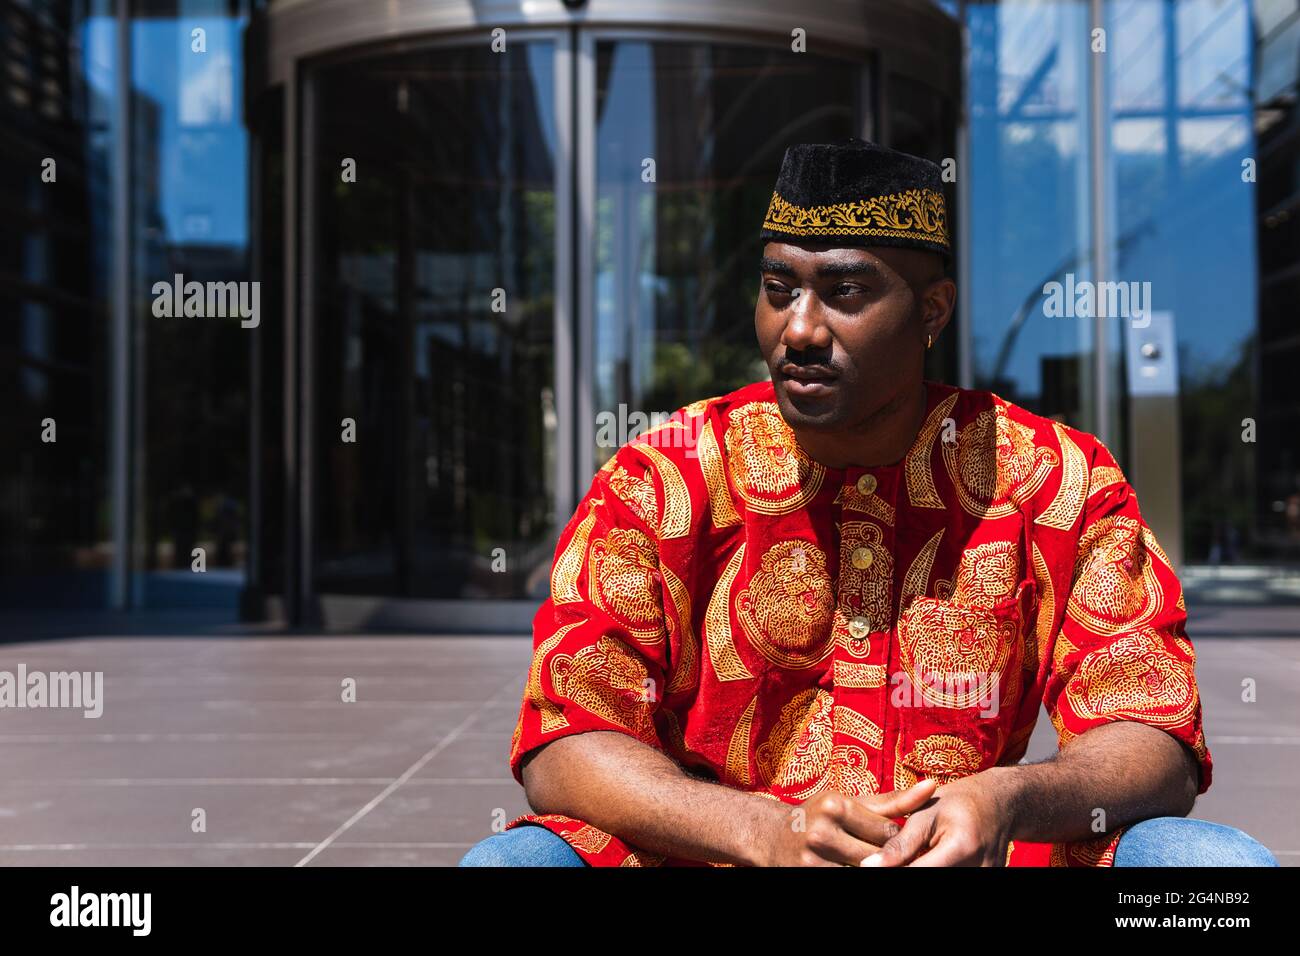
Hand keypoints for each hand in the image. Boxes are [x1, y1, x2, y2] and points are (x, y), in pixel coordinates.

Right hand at [760, 778, 937, 866]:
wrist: (770, 836)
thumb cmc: (819, 815)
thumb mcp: (849, 802)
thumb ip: (893, 801)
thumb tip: (933, 786)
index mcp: (835, 806)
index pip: (888, 831)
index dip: (893, 837)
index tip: (886, 837)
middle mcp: (822, 832)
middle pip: (877, 854)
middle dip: (884, 855)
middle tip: (877, 850)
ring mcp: (812, 860)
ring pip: (863, 870)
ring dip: (870, 866)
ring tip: (866, 856)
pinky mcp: (807, 877)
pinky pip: (844, 879)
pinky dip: (850, 870)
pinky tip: (850, 864)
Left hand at [866, 769, 1015, 866]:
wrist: (1001, 804)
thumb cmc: (959, 802)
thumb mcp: (925, 814)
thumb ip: (900, 844)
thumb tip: (868, 866)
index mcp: (962, 846)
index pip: (918, 872)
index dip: (892, 871)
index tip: (872, 866)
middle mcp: (980, 868)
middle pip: (930, 880)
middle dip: (906, 870)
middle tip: (894, 857)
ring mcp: (987, 876)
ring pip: (942, 881)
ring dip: (922, 868)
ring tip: (915, 854)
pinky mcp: (988, 879)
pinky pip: (954, 880)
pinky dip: (935, 869)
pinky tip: (926, 860)